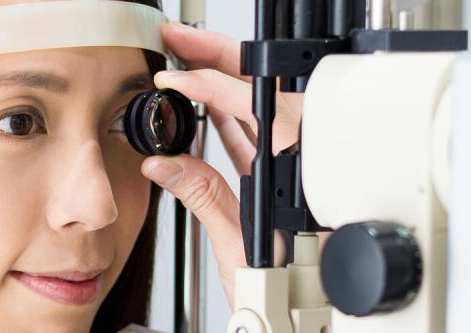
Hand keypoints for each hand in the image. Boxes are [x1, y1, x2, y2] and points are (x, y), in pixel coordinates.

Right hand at [139, 23, 302, 305]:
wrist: (303, 324)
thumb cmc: (292, 295)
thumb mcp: (238, 247)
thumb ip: (203, 198)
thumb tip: (167, 165)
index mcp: (295, 169)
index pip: (248, 107)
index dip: (207, 85)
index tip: (174, 77)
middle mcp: (302, 163)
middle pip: (260, 94)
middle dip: (218, 60)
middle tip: (181, 41)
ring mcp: (294, 171)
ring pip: (259, 112)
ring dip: (223, 84)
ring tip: (188, 61)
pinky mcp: (283, 184)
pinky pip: (258, 139)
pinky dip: (232, 118)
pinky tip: (209, 108)